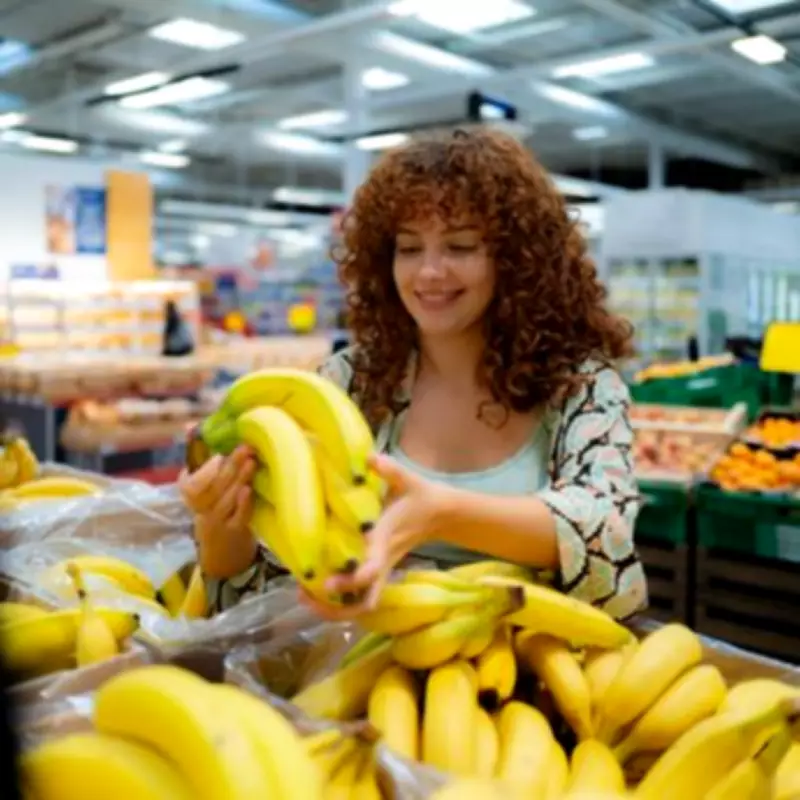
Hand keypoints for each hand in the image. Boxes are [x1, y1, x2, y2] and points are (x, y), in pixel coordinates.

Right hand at [178, 445, 257, 578]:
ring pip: (225, 500)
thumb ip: (200, 455)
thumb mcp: (205, 484)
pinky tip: (249, 490)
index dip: (204, 471)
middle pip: (213, 488)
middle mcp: (200, 509)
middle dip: (230, 466)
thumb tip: (189, 426)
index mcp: (191, 494)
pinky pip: (237, 517)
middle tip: (246, 448)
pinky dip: (243, 504)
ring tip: (251, 462)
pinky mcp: (234, 532)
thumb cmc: (216, 506)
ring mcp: (217, 522)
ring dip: (239, 480)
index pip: (190, 485)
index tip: (218, 456)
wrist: (224, 551)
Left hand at [304, 454, 452, 616]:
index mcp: (385, 542)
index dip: (351, 580)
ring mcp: (381, 571)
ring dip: (334, 609)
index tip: (327, 582)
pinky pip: (360, 597)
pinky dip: (340, 601)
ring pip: (360, 606)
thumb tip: (370, 457)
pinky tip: (317, 591)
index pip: (371, 569)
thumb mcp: (408, 480)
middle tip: (305, 594)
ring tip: (306, 596)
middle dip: (335, 607)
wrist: (442, 513)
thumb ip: (390, 470)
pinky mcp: (379, 571)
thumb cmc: (421, 496)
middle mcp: (382, 562)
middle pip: (363, 602)